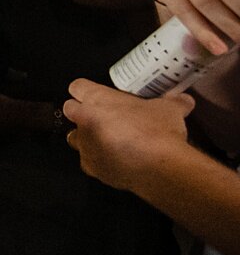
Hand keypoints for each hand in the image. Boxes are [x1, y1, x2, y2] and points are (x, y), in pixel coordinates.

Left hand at [62, 78, 195, 193]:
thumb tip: (185, 100)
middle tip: (103, 117)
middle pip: (69, 110)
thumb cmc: (158, 130)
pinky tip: (116, 161)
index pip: (77, 86)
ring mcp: (85, 146)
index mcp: (97, 99)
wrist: (159, 167)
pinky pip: (89, 162)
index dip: (86, 90)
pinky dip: (99, 161)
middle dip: (82, 112)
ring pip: (74, 138)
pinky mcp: (92, 168)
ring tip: (108, 141)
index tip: (97, 95)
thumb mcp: (170, 109)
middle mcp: (84, 120)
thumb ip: (175, 101)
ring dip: (87, 138)